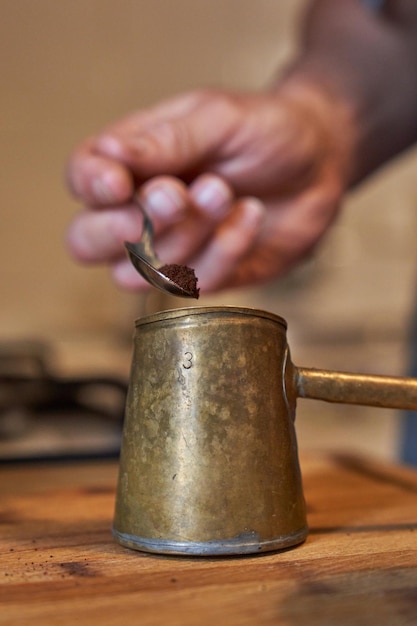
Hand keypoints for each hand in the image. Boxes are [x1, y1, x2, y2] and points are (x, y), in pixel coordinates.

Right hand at [65, 85, 355, 292]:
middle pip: (86, 242)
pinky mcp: (206, 275)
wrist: (321, 164)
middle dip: (125, 227)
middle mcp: (140, 209)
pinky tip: (250, 215)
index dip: (91, 186)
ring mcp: (171, 248)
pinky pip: (196, 282)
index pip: (83, 178)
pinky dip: (225, 248)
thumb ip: (166, 140)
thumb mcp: (219, 119)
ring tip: (226, 192)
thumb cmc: (266, 131)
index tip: (120, 182)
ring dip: (184, 236)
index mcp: (133, 160)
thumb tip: (109, 153)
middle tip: (175, 197)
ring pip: (139, 274)